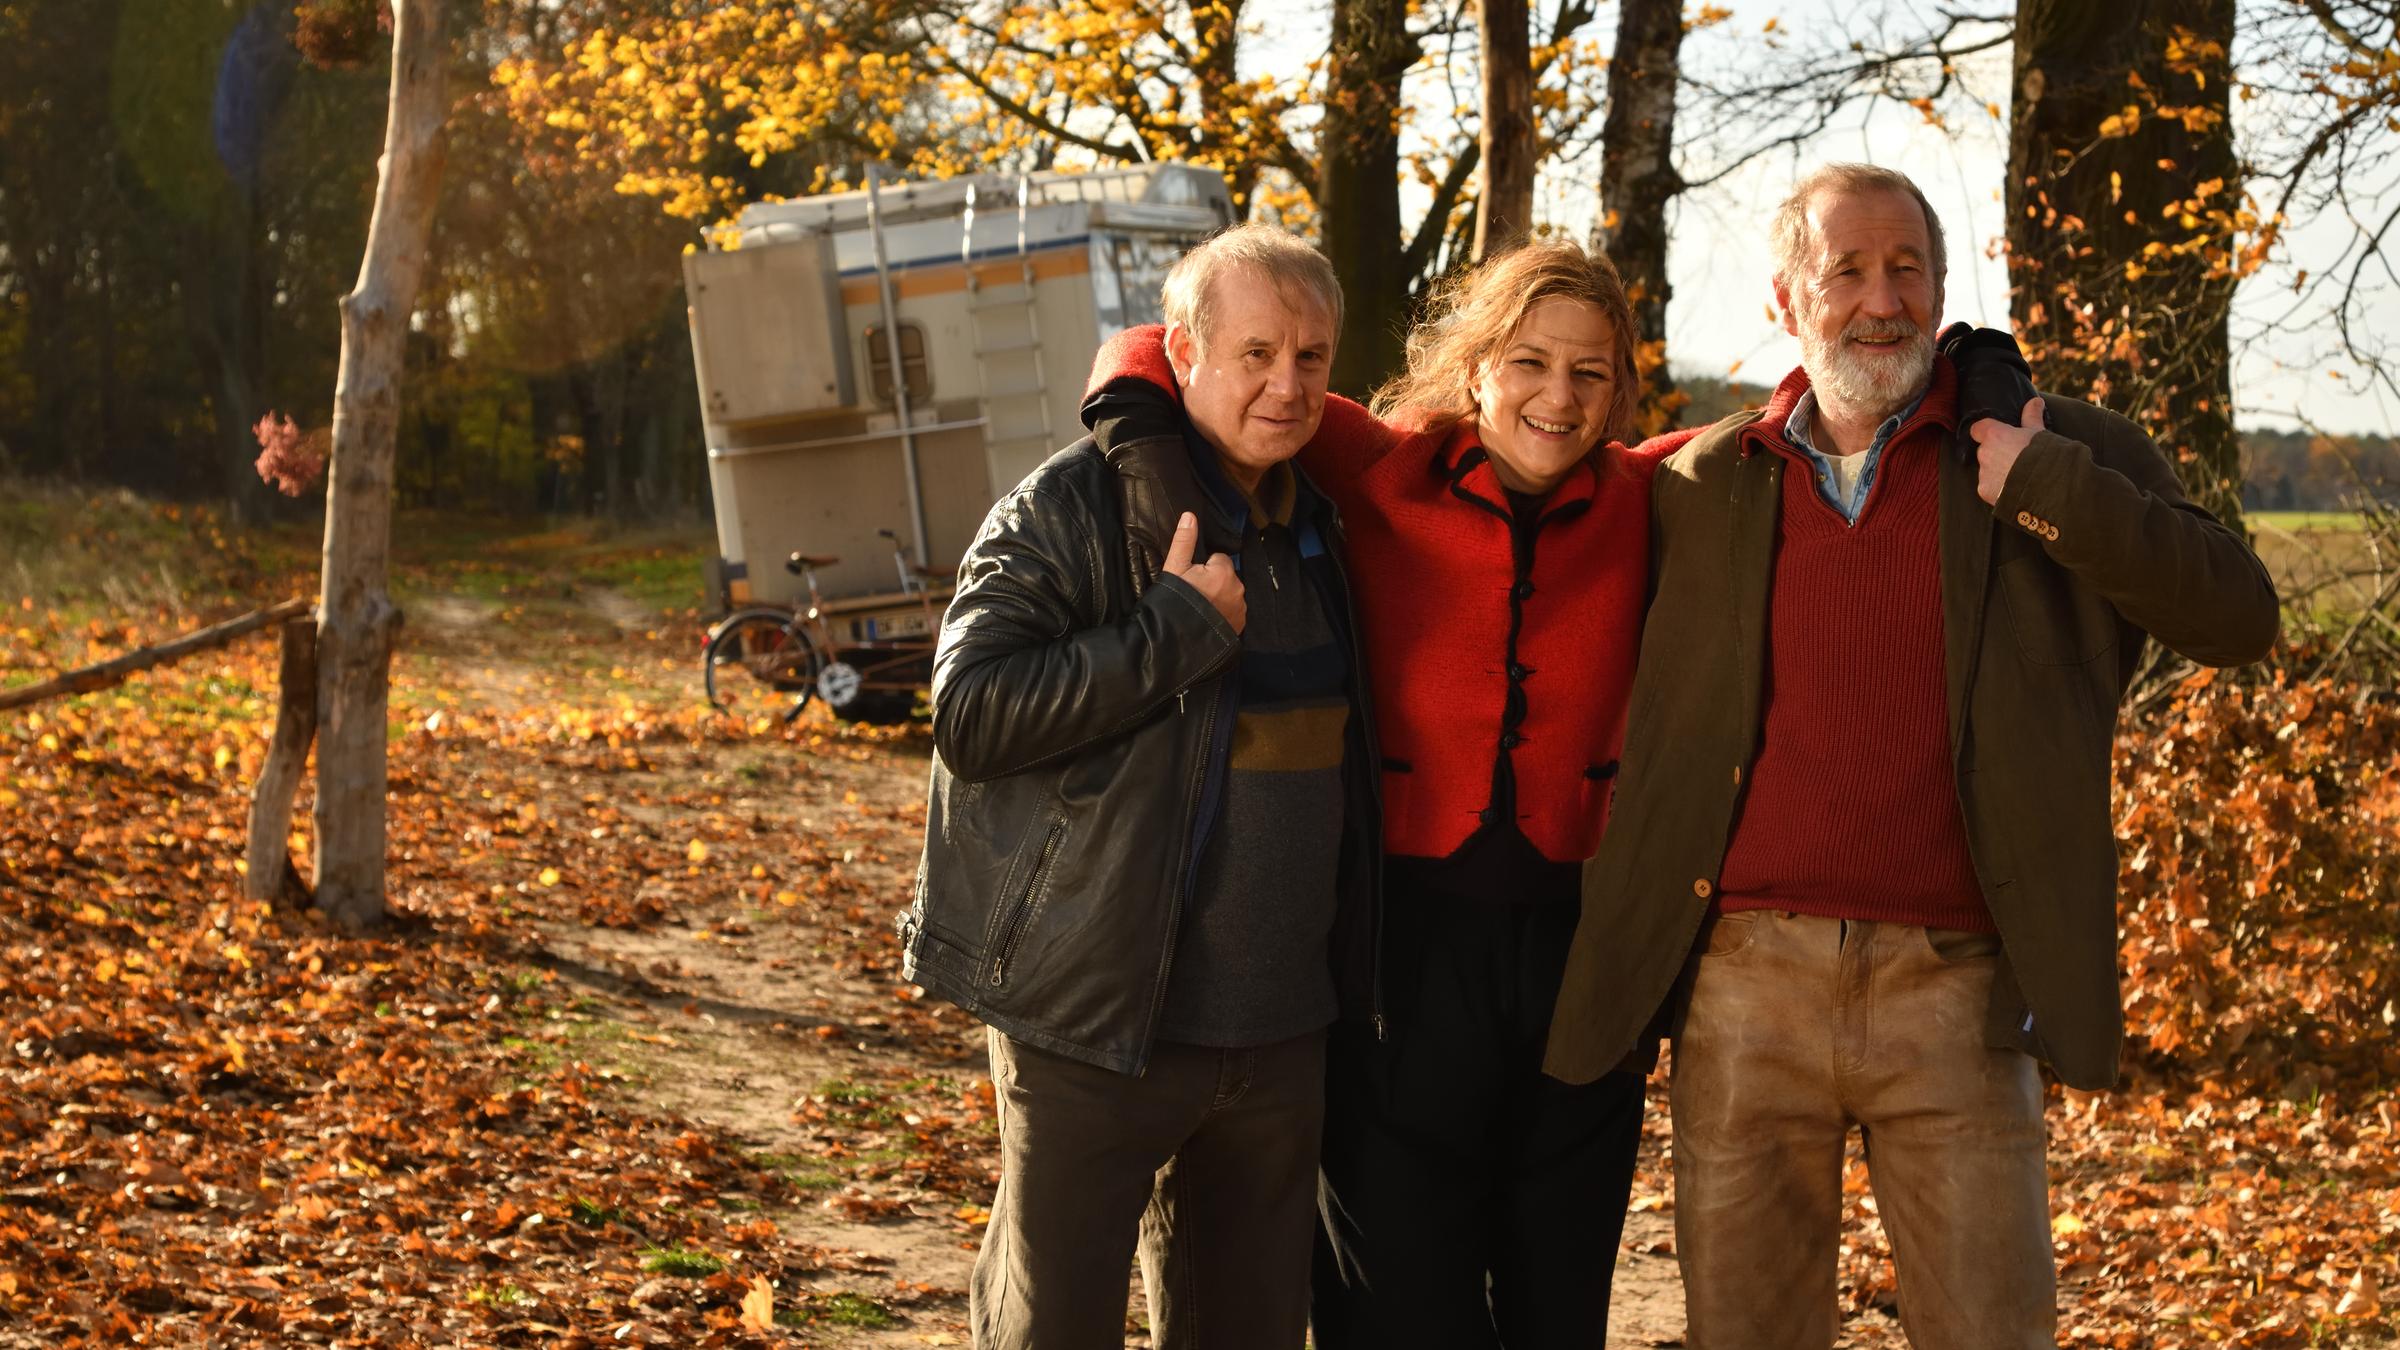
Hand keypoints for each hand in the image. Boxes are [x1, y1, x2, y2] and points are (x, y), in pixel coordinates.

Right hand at [1162, 511, 1244, 632]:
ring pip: (1230, 594)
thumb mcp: (1174, 568)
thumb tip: (1190, 515)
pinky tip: (1208, 620)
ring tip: (1200, 609)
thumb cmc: (1175, 599)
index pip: (1218, 559)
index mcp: (1224, 571)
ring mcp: (1240, 609)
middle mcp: (1238, 588)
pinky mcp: (1239, 626)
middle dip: (1213, 582)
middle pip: (1226, 577)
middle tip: (1194, 594)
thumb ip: (1184, 541)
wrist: (1176, 639)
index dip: (1203, 568)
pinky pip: (1233, 612)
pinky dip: (1224, 614)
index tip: (1191, 580)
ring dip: (1219, 598)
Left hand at [1969, 396, 2045, 505]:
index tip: (1997, 435)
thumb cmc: (2044, 454)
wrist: (2047, 485)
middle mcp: (1984, 453)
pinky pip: (1988, 486)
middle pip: (1985, 450)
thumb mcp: (2039, 432)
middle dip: (1996, 454)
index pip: (1978, 428)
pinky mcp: (1984, 490)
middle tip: (2016, 458)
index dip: (1986, 432)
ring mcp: (1983, 473)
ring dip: (1997, 471)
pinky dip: (1998, 488)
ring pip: (1986, 469)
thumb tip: (2036, 401)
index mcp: (1994, 435)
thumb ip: (2032, 417)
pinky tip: (2014, 488)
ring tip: (2018, 475)